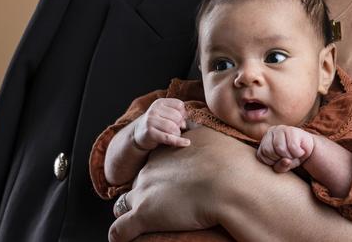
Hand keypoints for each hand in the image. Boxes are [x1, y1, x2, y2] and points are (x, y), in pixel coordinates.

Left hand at [108, 127, 250, 241]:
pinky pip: (119, 231)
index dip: (160, 176)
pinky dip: (121, 235)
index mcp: (164, 153)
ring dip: (129, 213)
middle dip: (146, 194)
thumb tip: (194, 120)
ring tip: (140, 224)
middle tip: (165, 205)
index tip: (172, 185)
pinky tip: (127, 239)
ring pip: (121, 204)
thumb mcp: (209, 134)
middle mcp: (149, 171)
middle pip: (137, 183)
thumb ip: (197, 128)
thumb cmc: (229, 161)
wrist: (231, 183)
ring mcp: (144, 193)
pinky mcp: (144, 216)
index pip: (152, 164)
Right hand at [133, 98, 189, 148]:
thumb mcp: (165, 115)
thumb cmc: (157, 124)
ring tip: (174, 135)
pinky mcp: (149, 132)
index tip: (180, 121)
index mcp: (159, 102)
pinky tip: (186, 143)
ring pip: (173, 127)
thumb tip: (186, 123)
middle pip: (177, 117)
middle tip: (177, 130)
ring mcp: (150, 120)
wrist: (139, 133)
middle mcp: (154, 109)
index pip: (179, 105)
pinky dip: (179, 141)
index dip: (183, 114)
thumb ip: (177, 114)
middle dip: (180, 125)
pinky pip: (168, 137)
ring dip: (177, 134)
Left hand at [256, 125, 314, 172]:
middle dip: (280, 158)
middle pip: (268, 151)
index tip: (281, 160)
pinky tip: (300, 151)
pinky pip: (292, 147)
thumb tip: (286, 160)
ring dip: (290, 156)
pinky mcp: (292, 129)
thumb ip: (280, 167)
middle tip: (289, 157)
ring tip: (294, 154)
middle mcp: (270, 132)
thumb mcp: (284, 166)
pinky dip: (298, 153)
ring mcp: (281, 129)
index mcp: (264, 140)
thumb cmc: (292, 157)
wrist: (308, 149)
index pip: (261, 156)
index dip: (272, 162)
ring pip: (280, 148)